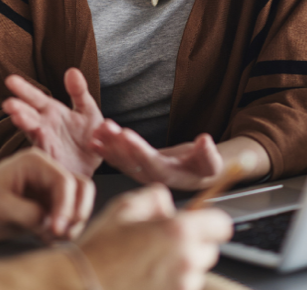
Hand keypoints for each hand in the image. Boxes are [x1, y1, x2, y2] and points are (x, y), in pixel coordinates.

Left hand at [0, 148, 95, 242]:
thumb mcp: (2, 208)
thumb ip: (32, 215)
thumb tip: (54, 226)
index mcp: (35, 162)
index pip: (66, 182)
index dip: (66, 207)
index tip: (57, 230)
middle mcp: (45, 174)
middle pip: (80, 189)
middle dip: (76, 213)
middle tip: (62, 234)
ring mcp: (46, 191)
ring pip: (76, 205)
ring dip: (71, 224)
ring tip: (52, 238)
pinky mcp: (43, 209)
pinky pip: (65, 219)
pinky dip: (62, 231)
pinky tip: (46, 240)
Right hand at [4, 68, 103, 176]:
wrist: (98, 162)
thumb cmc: (89, 135)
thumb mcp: (88, 110)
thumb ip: (79, 92)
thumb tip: (72, 70)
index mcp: (52, 112)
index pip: (35, 97)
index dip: (23, 89)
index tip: (10, 80)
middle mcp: (45, 126)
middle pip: (28, 114)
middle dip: (18, 109)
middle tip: (8, 103)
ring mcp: (47, 142)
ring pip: (33, 132)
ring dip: (25, 125)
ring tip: (16, 117)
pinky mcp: (53, 159)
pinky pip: (46, 151)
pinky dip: (41, 144)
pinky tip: (38, 135)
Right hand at [78, 185, 232, 289]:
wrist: (79, 287)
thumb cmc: (99, 251)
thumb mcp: (124, 208)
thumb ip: (155, 198)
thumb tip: (169, 205)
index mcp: (178, 231)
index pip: (221, 225)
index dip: (210, 223)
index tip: (200, 225)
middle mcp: (186, 261)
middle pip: (209, 252)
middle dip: (192, 247)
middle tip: (162, 247)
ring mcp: (182, 288)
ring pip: (195, 275)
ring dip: (180, 270)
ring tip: (148, 268)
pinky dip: (170, 287)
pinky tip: (145, 282)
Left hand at [90, 119, 222, 189]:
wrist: (198, 174)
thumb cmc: (205, 168)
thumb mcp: (212, 162)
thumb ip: (209, 154)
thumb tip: (205, 140)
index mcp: (169, 176)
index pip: (150, 163)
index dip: (138, 149)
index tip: (126, 134)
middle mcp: (151, 177)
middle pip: (131, 161)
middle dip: (117, 144)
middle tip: (106, 128)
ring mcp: (141, 173)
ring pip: (122, 160)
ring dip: (109, 144)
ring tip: (98, 129)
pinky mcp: (136, 167)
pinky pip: (118, 159)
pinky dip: (106, 150)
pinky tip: (94, 140)